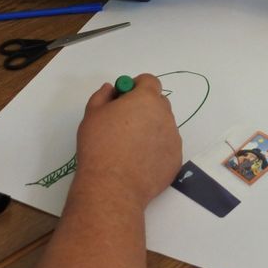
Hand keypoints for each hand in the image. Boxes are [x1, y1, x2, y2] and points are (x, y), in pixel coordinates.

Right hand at [73, 74, 181, 207]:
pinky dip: (155, 149)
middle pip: (158, 103)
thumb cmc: (99, 146)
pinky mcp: (175, 159)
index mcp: (146, 99)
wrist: (113, 186)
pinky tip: (138, 162)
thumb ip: (103, 96)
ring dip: (150, 128)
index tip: (124, 98)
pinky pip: (166, 146)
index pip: (150, 81)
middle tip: (124, 123)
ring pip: (163, 125)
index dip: (136, 86)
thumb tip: (112, 89)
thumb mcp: (92, 115)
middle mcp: (165, 115)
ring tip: (129, 147)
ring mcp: (174, 138)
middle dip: (144, 107)